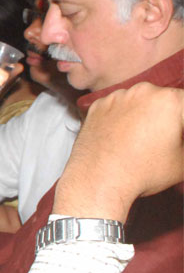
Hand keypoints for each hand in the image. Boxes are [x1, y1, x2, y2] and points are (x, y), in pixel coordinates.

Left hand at [56, 84, 183, 220]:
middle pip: (163, 100)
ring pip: (138, 102)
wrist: (98, 180)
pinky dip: (120, 119)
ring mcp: (117, 97)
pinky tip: (121, 138)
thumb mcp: (183, 161)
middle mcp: (142, 92)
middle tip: (163, 138)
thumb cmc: (142, 172)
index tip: (177, 134)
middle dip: (167, 116)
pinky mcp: (97, 106)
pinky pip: (116, 108)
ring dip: (143, 115)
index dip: (182, 122)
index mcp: (169, 101)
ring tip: (140, 140)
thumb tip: (178, 138)